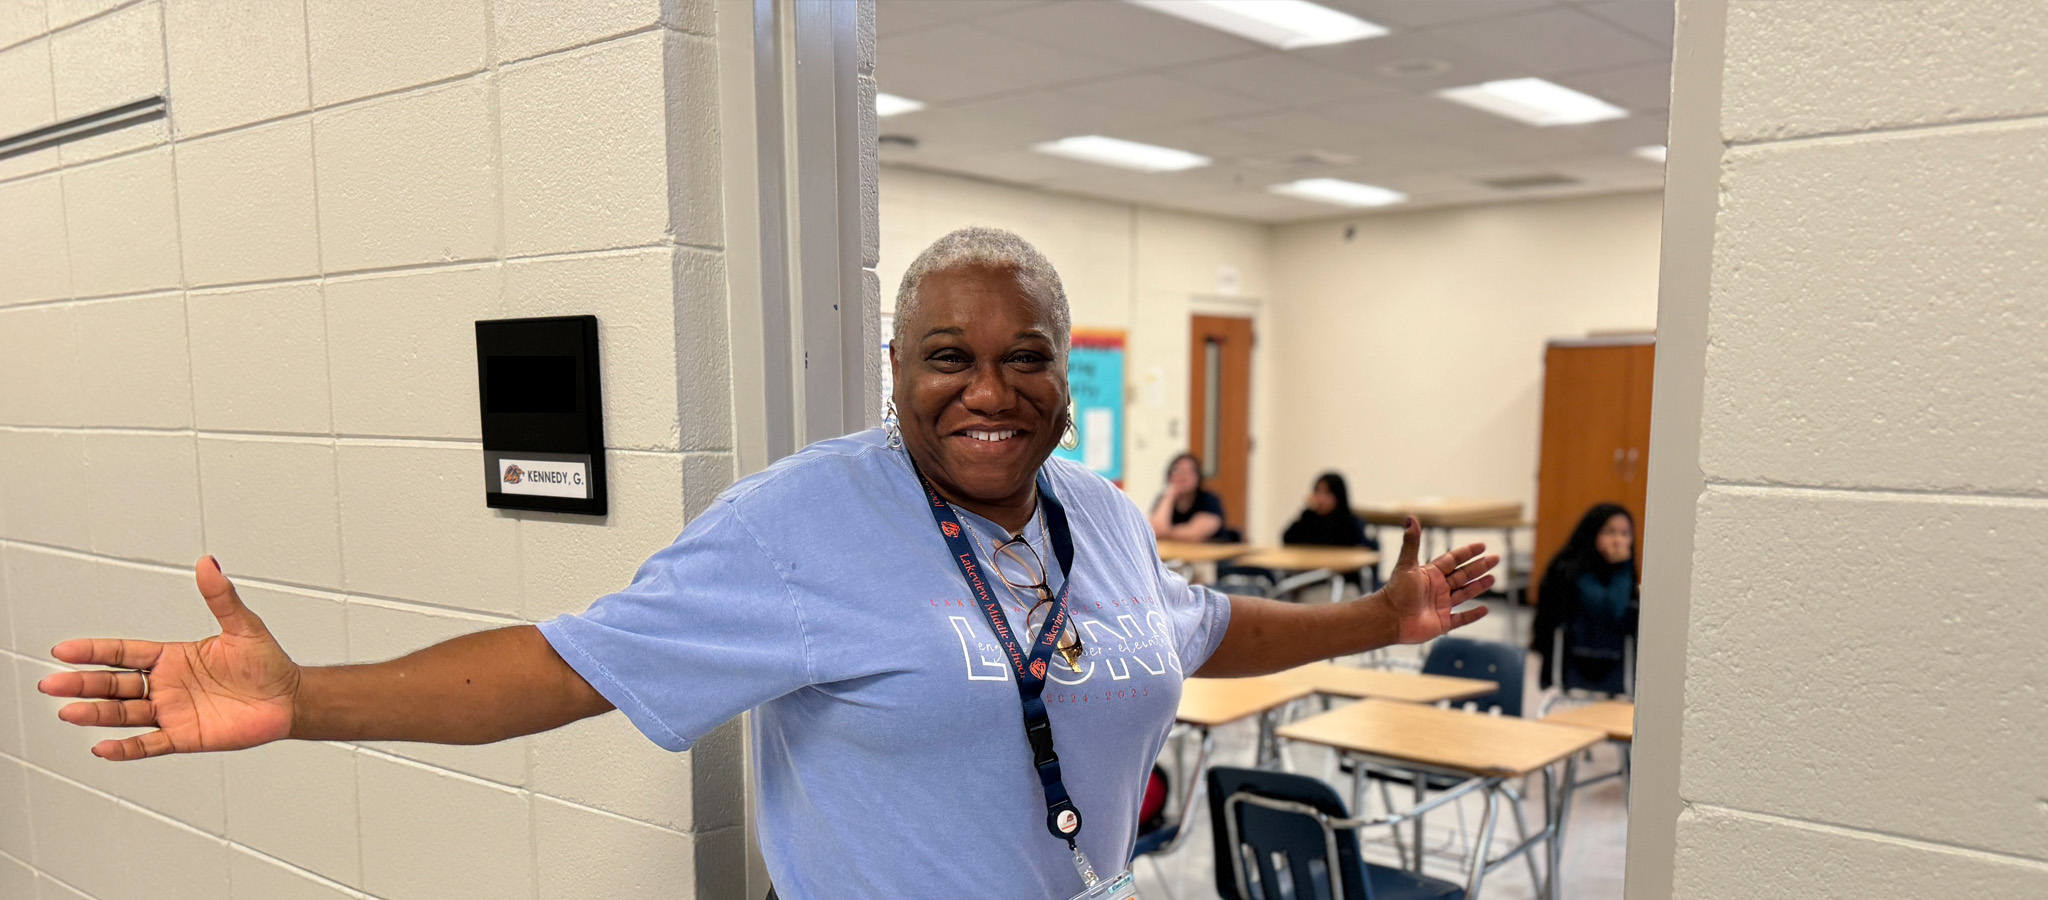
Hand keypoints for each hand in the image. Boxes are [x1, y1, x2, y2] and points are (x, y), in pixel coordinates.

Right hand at [37, 557, 300, 760]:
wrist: (290, 699)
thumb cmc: (267, 663)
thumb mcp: (243, 626)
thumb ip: (221, 597)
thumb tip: (208, 564)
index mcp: (173, 657)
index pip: (124, 653)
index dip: (94, 652)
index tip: (64, 651)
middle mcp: (166, 685)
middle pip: (115, 685)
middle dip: (83, 684)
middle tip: (52, 683)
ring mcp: (173, 711)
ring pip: (125, 714)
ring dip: (97, 714)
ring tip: (68, 711)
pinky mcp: (185, 736)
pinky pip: (149, 744)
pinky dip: (127, 748)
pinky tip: (103, 747)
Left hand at [1377, 517, 1497, 643]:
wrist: (1389, 619)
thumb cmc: (1396, 591)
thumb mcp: (1406, 565)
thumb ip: (1411, 542)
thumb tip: (1410, 517)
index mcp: (1430, 574)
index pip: (1453, 560)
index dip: (1467, 553)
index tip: (1482, 546)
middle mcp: (1437, 589)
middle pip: (1463, 575)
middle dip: (1479, 567)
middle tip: (1496, 559)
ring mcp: (1441, 605)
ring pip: (1465, 594)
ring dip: (1479, 586)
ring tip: (1493, 578)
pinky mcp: (1442, 622)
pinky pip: (1461, 618)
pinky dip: (1472, 615)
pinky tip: (1484, 609)